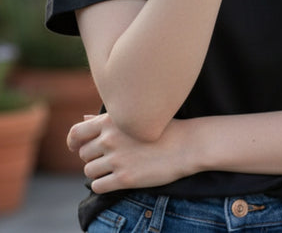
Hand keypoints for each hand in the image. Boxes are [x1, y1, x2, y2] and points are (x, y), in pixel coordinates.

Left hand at [67, 114, 196, 193]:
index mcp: (111, 120)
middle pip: (83, 154)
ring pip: (89, 171)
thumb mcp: (134, 117)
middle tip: (109, 158)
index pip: (77, 133)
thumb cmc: (162, 128)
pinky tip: (116, 180)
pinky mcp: (124, 178)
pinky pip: (98, 186)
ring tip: (115, 168)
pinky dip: (103, 185)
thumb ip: (106, 120)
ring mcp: (117, 159)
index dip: (73, 142)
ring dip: (98, 172)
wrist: (186, 144)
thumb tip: (82, 119)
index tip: (76, 147)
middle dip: (93, 157)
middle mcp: (111, 138)